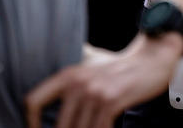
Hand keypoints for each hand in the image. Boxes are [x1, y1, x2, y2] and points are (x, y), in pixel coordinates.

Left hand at [25, 33, 182, 127]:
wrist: (152, 60)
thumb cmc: (120, 66)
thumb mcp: (90, 62)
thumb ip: (71, 73)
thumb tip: (51, 89)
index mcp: (67, 74)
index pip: (34, 100)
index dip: (30, 122)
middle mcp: (77, 82)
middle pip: (58, 125)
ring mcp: (94, 91)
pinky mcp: (111, 100)